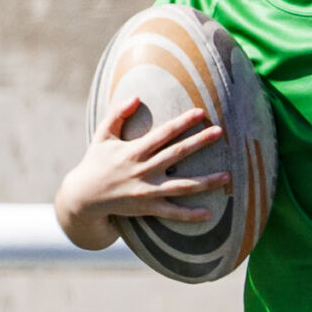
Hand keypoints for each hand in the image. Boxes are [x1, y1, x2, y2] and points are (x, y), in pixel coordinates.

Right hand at [54, 98, 228, 247]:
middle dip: (200, 142)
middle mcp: (143, 170)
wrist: (83, 197)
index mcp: (134, 150)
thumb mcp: (102, 136)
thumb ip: (117, 114)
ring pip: (182, 186)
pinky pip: (172, 213)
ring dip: (206, 181)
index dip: (183, 122)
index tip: (201, 112)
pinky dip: (190, 215)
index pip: (164, 133)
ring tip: (228, 175)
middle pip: (177, 154)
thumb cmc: (96, 162)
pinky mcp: (147, 208)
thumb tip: (136, 96)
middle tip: (220, 131)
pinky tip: (210, 213)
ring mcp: (147, 190)